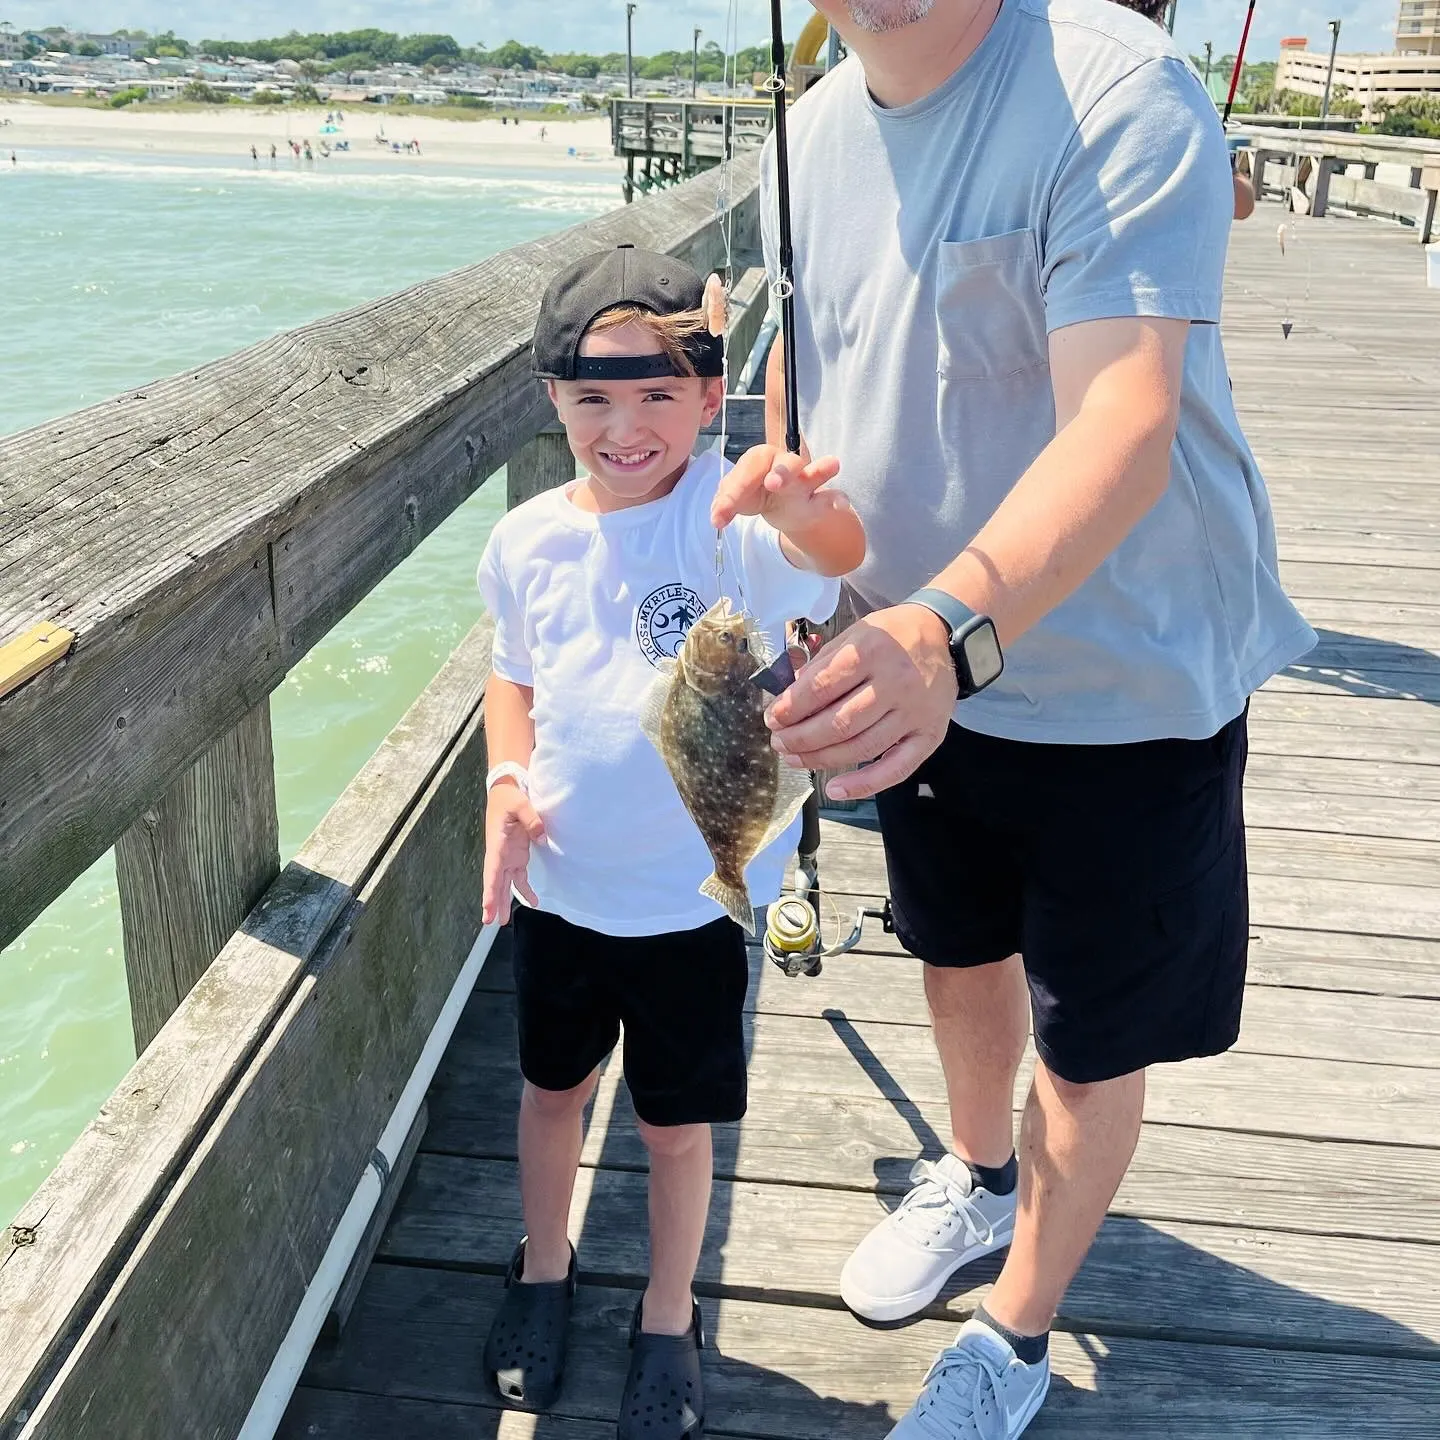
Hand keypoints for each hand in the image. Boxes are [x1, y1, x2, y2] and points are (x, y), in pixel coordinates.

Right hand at [482, 782, 544, 925]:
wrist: (506, 790)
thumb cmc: (509, 797)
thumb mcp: (520, 803)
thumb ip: (531, 819)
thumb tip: (542, 837)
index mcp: (497, 843)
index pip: (492, 870)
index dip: (490, 889)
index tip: (487, 906)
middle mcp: (499, 853)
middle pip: (494, 882)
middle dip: (492, 902)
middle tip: (490, 922)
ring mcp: (507, 856)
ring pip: (504, 883)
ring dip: (504, 901)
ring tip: (503, 921)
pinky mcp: (516, 855)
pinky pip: (519, 877)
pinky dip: (524, 890)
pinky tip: (533, 902)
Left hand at [710, 443, 845, 536]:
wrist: (780, 508)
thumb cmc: (755, 493)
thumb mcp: (736, 497)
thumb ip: (725, 503)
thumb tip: (716, 518)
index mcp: (760, 459)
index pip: (747, 471)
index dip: (732, 493)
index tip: (719, 517)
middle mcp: (784, 465)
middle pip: (784, 463)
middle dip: (781, 472)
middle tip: (773, 483)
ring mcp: (805, 482)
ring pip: (814, 472)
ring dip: (821, 470)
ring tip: (833, 465)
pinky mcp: (819, 501)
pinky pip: (832, 497)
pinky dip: (838, 499)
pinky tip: (841, 505)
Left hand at [765, 604, 957, 801]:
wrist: (943, 636)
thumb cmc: (891, 636)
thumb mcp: (853, 634)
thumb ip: (821, 666)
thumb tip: (788, 702)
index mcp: (871, 651)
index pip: (822, 687)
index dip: (791, 708)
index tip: (773, 718)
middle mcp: (895, 682)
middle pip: (839, 723)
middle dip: (800, 738)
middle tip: (779, 741)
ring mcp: (914, 712)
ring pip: (861, 748)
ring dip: (821, 759)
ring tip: (795, 758)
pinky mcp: (929, 735)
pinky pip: (896, 769)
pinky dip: (864, 784)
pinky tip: (835, 789)